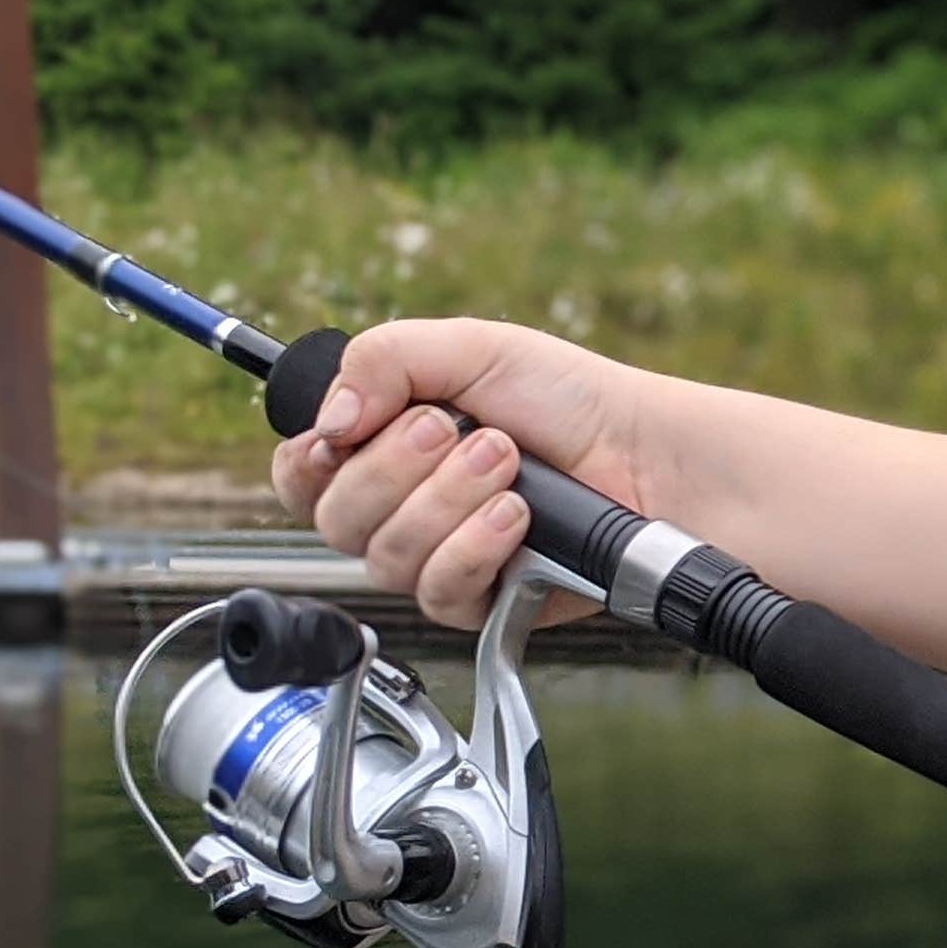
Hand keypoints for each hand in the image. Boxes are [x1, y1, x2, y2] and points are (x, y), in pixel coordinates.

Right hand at [269, 318, 657, 630]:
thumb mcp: (472, 348)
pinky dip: (474, 546)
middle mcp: (403, 507)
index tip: (345, 436)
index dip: (309, 462)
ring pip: (384, 557)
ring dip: (446, 500)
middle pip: (335, 519)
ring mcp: (438, 556)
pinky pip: (438, 592)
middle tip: (458, 431)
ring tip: (506, 463)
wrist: (644, 454)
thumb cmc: (568, 399)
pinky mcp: (480, 600)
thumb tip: (327, 423)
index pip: (302, 475)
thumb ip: (382, 360)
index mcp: (384, 447)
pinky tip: (515, 516)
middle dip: (397, 468)